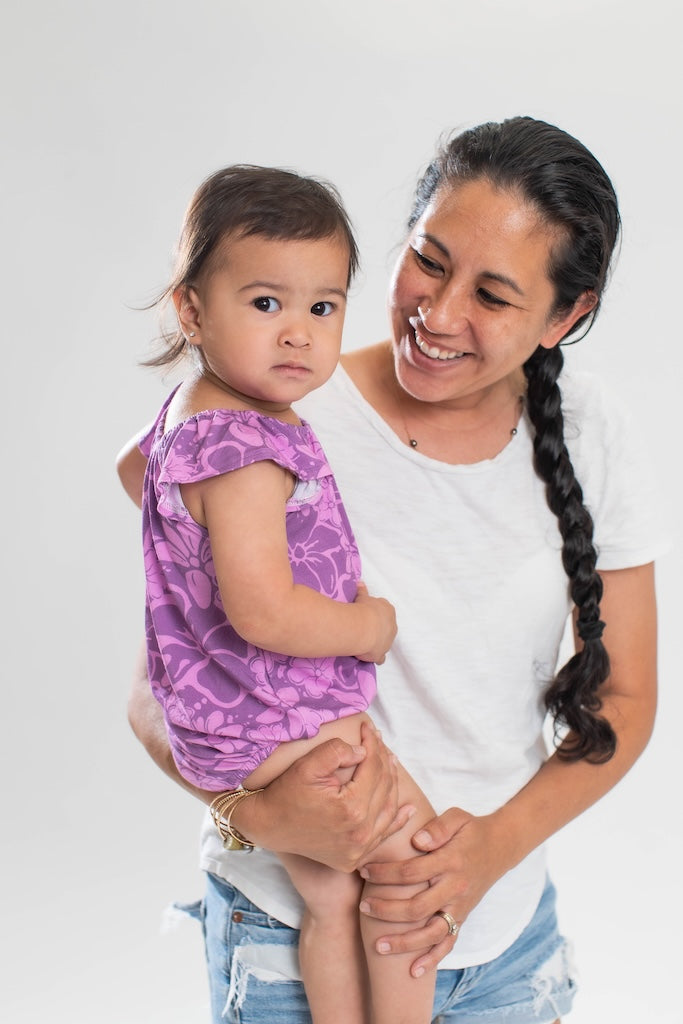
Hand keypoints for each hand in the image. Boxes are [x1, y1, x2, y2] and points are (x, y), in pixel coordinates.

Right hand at [237, 722, 414, 871]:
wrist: (268, 825)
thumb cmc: (286, 792)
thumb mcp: (308, 765)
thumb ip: (338, 751)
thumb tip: (364, 752)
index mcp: (352, 809)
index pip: (373, 769)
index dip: (373, 745)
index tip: (369, 728)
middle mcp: (361, 833)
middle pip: (384, 788)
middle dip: (383, 760)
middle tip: (378, 741)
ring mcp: (359, 849)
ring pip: (388, 810)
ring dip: (392, 784)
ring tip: (389, 762)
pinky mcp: (354, 858)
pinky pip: (383, 835)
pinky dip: (397, 820)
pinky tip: (408, 808)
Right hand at [353, 582, 396, 663]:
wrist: (362, 627)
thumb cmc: (363, 609)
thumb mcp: (362, 598)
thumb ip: (362, 591)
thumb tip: (360, 582)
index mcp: (388, 611)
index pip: (384, 613)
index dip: (375, 616)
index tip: (365, 617)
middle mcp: (392, 626)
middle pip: (386, 628)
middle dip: (377, 629)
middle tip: (363, 630)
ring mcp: (388, 641)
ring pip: (385, 642)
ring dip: (377, 643)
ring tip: (365, 643)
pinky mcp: (381, 654)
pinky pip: (380, 658)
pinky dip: (375, 658)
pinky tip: (368, 658)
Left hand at [359, 807, 507, 974]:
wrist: (500, 847)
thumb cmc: (471, 830)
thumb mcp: (457, 818)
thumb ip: (438, 827)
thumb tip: (417, 840)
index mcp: (450, 861)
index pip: (411, 872)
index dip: (385, 873)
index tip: (364, 871)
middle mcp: (456, 888)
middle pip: (417, 907)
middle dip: (387, 910)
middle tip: (363, 907)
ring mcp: (460, 907)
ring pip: (431, 933)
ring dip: (405, 943)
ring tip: (379, 946)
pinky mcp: (463, 917)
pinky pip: (449, 943)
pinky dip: (432, 959)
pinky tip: (414, 971)